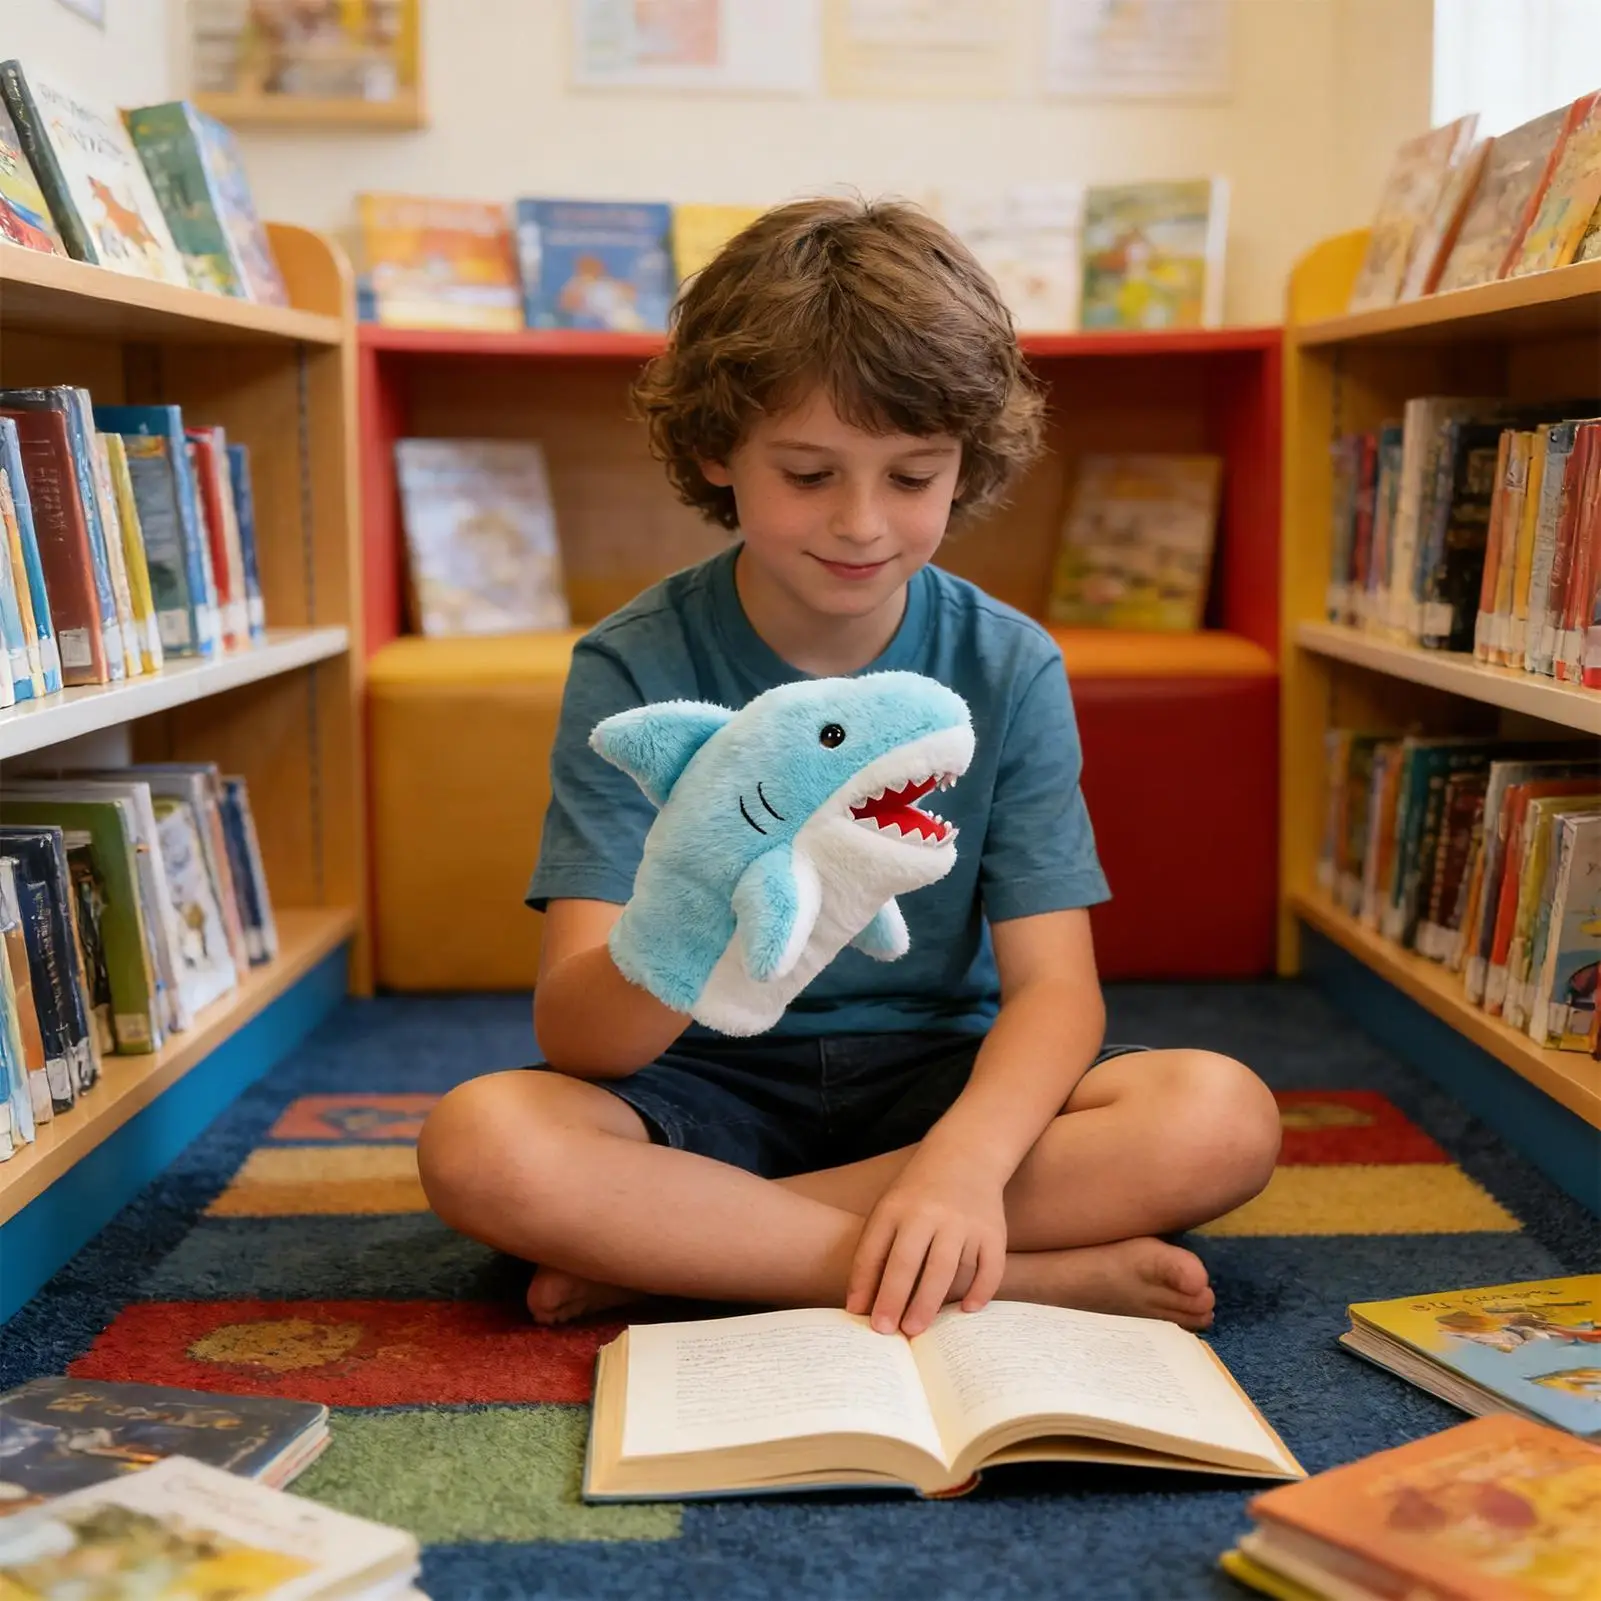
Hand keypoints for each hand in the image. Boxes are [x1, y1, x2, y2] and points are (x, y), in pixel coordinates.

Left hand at [845, 1150, 1007, 1336]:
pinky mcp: (993, 1231)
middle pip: (908, 1263)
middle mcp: (930, 1213)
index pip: (876, 1249)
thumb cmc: (918, 1193)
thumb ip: (875, 1251)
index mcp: (897, 1207)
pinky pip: (988, 1269)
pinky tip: (966, 1309)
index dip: (866, 1285)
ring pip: (945, 1270)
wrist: (967, 1154)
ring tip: (915, 1329)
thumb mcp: (889, 1208)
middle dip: (895, 1300)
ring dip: (929, 1303)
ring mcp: (964, 1222)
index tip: (860, 1316)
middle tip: (887, 1332)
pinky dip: (979, 1291)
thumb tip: (860, 1306)